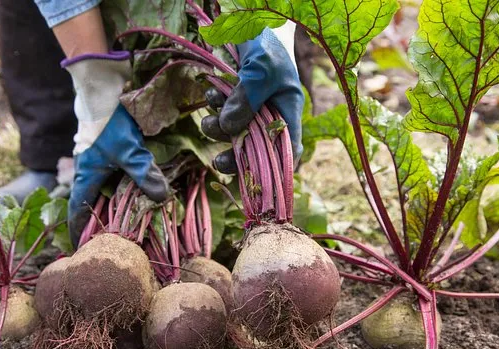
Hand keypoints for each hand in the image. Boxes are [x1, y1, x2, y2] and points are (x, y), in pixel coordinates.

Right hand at [64, 54, 168, 245]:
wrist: (101, 89)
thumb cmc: (109, 123)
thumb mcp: (129, 151)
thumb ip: (144, 174)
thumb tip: (161, 197)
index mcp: (86, 176)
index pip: (77, 210)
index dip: (78, 229)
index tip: (81, 246)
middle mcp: (87, 171)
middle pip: (91, 202)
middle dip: (100, 219)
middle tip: (114, 235)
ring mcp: (95, 159)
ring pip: (102, 187)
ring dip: (112, 201)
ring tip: (129, 216)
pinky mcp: (105, 148)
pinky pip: (111, 174)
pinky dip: (121, 184)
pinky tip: (135, 186)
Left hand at [201, 26, 303, 173]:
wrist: (251, 18)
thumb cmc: (266, 43)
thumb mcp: (260, 69)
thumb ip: (246, 99)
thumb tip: (229, 129)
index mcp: (288, 111)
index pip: (288, 151)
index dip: (277, 171)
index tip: (257, 180)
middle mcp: (270, 114)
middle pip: (256, 150)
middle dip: (236, 157)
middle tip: (219, 161)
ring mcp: (251, 108)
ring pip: (234, 134)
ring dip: (218, 130)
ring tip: (209, 116)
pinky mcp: (234, 99)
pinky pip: (222, 115)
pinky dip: (214, 111)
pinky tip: (211, 94)